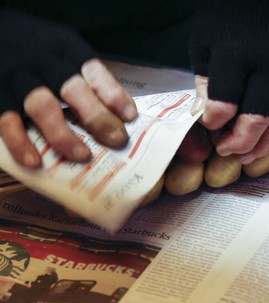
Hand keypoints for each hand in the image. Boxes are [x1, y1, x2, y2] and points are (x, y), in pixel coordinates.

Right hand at [0, 10, 136, 167]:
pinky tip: (34, 161)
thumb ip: (85, 78)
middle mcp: (42, 61)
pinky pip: (6, 120)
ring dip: (63, 134)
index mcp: (65, 48)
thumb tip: (118, 116)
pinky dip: (20, 142)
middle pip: (73, 89)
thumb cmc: (35, 48)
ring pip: (42, 106)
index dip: (113, 94)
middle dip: (97, 117)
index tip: (129, 116)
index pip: (93, 71)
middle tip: (116, 140)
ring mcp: (16, 78)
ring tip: (82, 155)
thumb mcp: (62, 51)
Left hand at [188, 0, 268, 164]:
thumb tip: (205, 121)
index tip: (208, 126)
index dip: (212, 123)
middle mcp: (265, 64)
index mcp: (234, 56)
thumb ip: (205, 85)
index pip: (224, 104)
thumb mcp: (203, 49)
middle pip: (257, 118)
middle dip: (239, 143)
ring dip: (265, 145)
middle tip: (226, 150)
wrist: (259, 1)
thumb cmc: (224, 28)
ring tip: (247, 155)